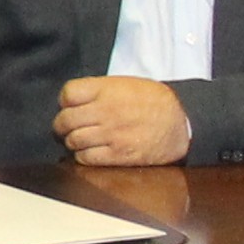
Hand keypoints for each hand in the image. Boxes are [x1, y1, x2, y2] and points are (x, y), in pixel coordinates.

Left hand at [51, 76, 192, 166]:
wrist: (181, 122)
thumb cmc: (154, 101)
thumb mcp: (125, 84)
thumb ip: (98, 91)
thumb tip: (73, 101)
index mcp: (106, 90)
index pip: (67, 94)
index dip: (65, 100)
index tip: (69, 105)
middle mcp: (105, 111)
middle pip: (65, 120)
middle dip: (62, 124)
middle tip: (67, 126)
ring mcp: (110, 134)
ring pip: (73, 141)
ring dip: (72, 141)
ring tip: (80, 139)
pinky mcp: (117, 155)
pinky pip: (86, 158)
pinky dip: (83, 156)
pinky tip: (90, 151)